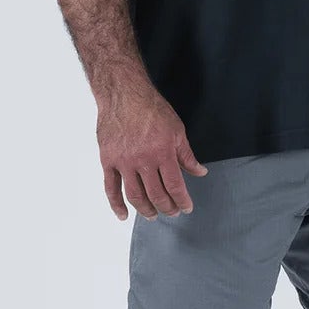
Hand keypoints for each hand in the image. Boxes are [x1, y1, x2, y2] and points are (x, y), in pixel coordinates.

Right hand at [96, 84, 207, 220]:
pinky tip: (124, 215)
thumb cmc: (151, 108)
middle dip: (167, 207)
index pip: (175, 185)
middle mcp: (143, 160)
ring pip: (135, 195)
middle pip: (156, 194)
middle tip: (172, 211)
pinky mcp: (108, 160)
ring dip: (146, 209)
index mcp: (163, 152)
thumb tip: (200, 172)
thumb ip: (187, 155)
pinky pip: (110, 187)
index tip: (186, 207)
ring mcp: (123, 162)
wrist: (123, 93)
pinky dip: (116, 204)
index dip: (182, 200)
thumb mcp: (176, 129)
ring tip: (152, 214)